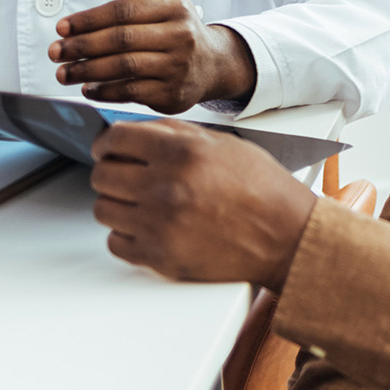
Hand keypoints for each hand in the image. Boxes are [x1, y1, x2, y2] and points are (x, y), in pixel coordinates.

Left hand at [49, 0, 257, 112]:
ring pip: (124, 67)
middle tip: (56, 51)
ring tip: (64, 72)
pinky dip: (106, 91)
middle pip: (121, 39)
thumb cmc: (180, 29)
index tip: (63, 27)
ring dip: (88, 70)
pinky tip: (88, 88)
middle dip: (82, 46)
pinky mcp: (172, 93)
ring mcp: (177, 66)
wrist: (214, 65)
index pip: (123, 11)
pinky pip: (132, 92)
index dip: (89, 19)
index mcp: (173, 8)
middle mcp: (179, 36)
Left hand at [91, 117, 317, 287]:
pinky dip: (126, 235)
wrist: (287, 237)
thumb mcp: (224, 144)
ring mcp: (160, 225)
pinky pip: (115, 243)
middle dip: (111, 172)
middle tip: (126, 176)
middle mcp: (167, 186)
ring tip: (141, 203)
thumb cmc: (263, 191)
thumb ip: (175, 134)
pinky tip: (148, 227)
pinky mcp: (160, 257)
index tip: (108, 149)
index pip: (115, 139)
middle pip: (102, 175)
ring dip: (118, 204)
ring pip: (104, 209)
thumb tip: (135, 132)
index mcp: (182, 152)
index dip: (107, 143)